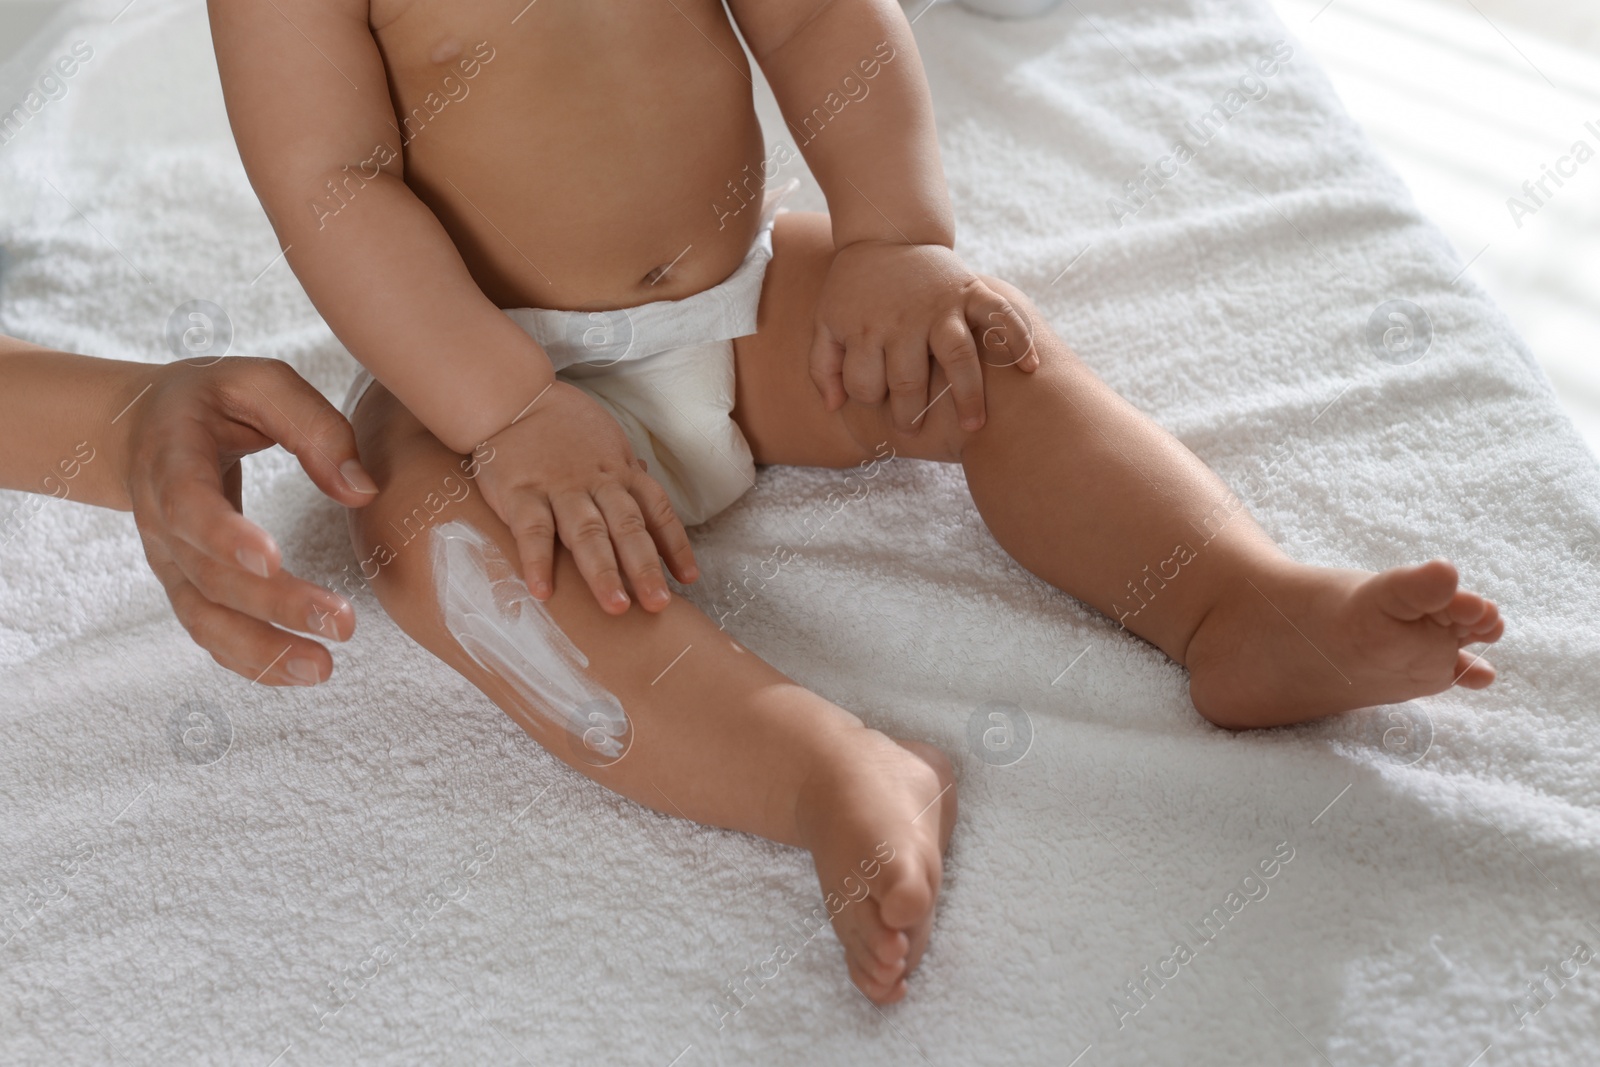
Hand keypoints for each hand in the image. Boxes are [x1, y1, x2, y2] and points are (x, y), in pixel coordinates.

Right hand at [123, 357, 378, 684]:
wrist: (143, 427)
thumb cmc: (214, 400)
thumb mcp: (259, 383)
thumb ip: (312, 426)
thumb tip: (361, 490)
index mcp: (171, 460)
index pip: (188, 505)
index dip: (224, 535)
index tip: (273, 559)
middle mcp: (162, 521)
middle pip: (210, 576)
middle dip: (274, 606)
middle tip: (340, 623)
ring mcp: (171, 561)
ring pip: (206, 619)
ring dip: (262, 651)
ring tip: (322, 667)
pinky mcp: (188, 587)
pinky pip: (211, 634)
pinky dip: (251, 661)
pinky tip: (299, 672)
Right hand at [474, 382, 697, 613]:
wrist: (513, 397)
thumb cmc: (564, 427)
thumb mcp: (608, 445)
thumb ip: (627, 477)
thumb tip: (652, 503)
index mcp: (621, 473)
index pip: (657, 511)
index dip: (675, 545)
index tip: (689, 578)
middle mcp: (597, 483)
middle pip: (627, 527)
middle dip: (645, 567)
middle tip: (658, 604)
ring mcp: (559, 489)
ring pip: (587, 532)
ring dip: (603, 571)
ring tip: (616, 606)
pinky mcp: (520, 493)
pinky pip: (532, 530)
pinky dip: (537, 561)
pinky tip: (543, 592)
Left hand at [809, 242, 1039, 434]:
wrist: (886, 232)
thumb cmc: (854, 288)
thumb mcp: (827, 321)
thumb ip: (824, 365)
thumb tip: (834, 408)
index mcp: (865, 329)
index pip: (866, 385)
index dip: (871, 402)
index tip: (881, 406)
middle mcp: (903, 320)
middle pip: (908, 380)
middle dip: (911, 413)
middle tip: (915, 428)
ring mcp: (939, 305)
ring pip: (956, 356)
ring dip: (968, 394)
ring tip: (974, 425)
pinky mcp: (969, 289)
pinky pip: (998, 315)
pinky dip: (1018, 339)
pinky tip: (1030, 368)